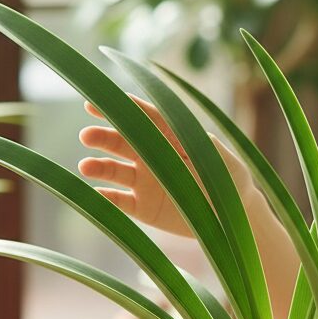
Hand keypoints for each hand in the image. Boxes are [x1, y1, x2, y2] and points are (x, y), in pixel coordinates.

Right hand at [78, 95, 254, 236]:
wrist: (232, 216)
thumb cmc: (232, 180)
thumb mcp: (226, 162)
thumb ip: (211, 149)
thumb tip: (199, 135)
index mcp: (171, 139)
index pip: (145, 119)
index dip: (123, 109)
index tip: (99, 102)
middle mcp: (153, 157)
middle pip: (124, 142)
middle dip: (104, 137)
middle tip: (87, 135)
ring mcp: (145, 182)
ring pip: (116, 171)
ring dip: (99, 167)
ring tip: (85, 167)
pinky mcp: (143, 208)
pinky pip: (119, 202)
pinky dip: (106, 199)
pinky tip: (94, 195)